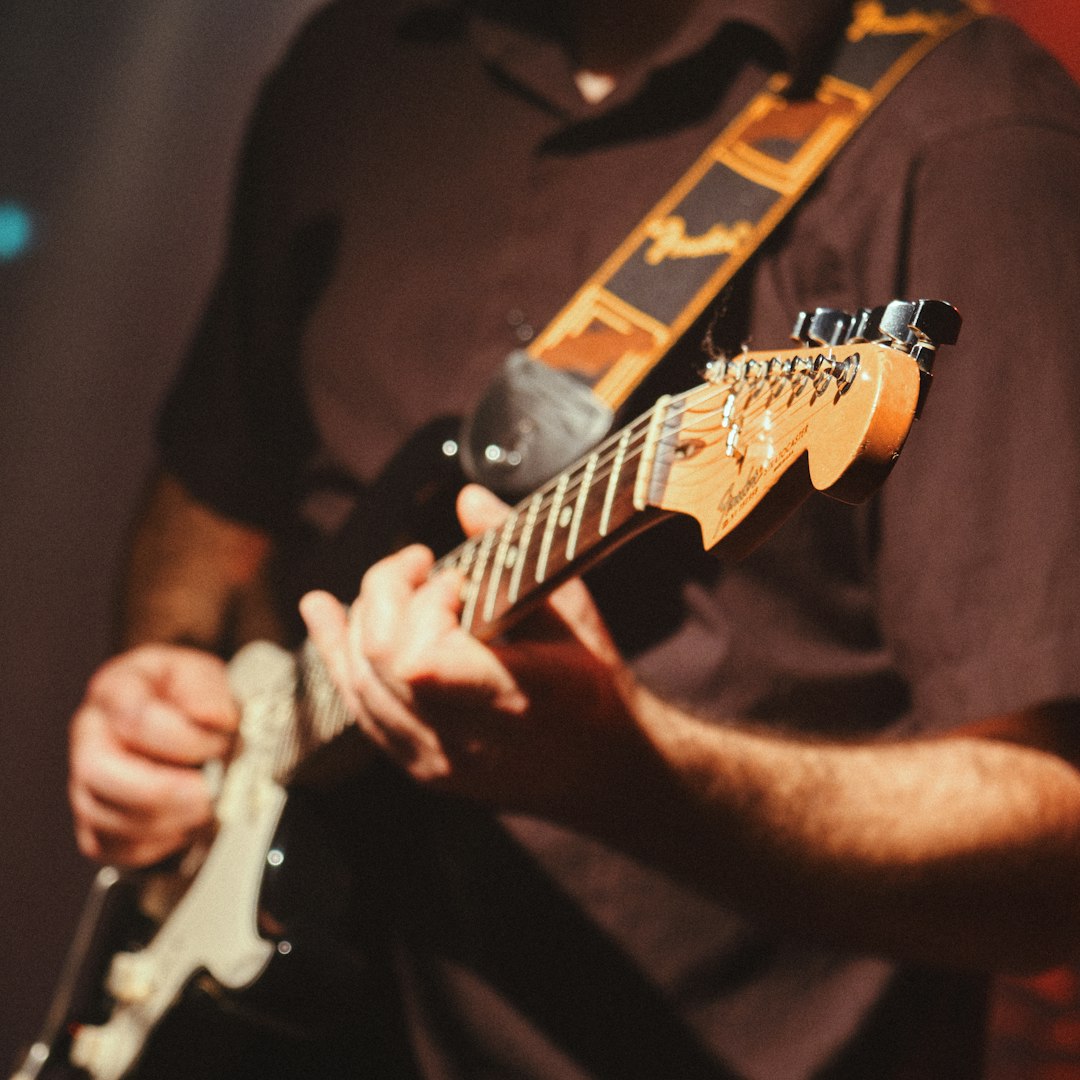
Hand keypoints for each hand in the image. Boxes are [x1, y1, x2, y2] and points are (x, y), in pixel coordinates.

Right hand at [68, 644, 238, 865]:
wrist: (178, 712)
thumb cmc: (185, 693)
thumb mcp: (203, 673)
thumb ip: (208, 691)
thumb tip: (214, 718)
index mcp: (115, 690)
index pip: (137, 720)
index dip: (186, 740)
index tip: (222, 744)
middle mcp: (89, 735)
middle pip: (98, 772)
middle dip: (160, 792)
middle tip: (207, 795)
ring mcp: (84, 780)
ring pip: (102, 817)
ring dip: (164, 822)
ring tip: (205, 809)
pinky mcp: (92, 819)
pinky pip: (109, 847)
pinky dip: (153, 845)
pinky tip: (184, 825)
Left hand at [301, 484, 640, 819]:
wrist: (604, 769)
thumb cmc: (594, 685)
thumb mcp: (573, 610)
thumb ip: (516, 551)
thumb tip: (467, 497)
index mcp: (515, 698)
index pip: (420, 661)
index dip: (424, 605)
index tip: (458, 581)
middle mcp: (467, 741)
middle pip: (379, 661)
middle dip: (384, 593)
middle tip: (419, 567)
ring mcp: (436, 762)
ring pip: (358, 684)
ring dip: (357, 618)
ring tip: (393, 585)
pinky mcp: (418, 768)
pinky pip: (359, 709)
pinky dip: (337, 655)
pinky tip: (324, 614)